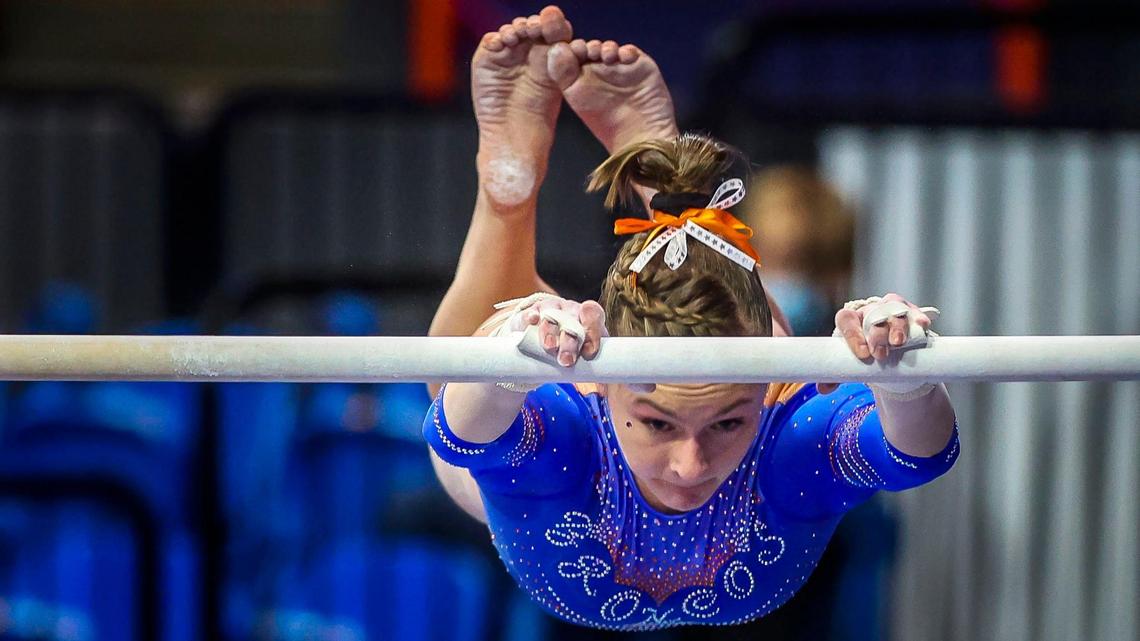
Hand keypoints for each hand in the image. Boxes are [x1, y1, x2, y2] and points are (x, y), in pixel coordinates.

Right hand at [514, 296, 607, 366]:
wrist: (537, 346)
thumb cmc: (567, 352)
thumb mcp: (581, 358)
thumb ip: (594, 368)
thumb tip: (609, 390)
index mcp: (586, 319)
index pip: (594, 316)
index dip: (593, 332)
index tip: (589, 353)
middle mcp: (570, 311)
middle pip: (572, 320)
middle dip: (570, 341)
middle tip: (566, 361)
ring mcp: (549, 310)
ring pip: (551, 316)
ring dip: (551, 331)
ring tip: (549, 348)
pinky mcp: (530, 314)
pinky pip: (530, 312)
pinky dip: (531, 315)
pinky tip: (532, 320)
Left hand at [818, 293, 938, 394]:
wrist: (889, 351)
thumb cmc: (866, 354)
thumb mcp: (851, 363)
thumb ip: (836, 375)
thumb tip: (822, 389)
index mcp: (852, 320)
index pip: (846, 319)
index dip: (852, 334)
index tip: (862, 354)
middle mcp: (871, 311)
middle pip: (873, 316)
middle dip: (877, 335)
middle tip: (880, 355)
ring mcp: (892, 310)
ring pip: (894, 311)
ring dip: (897, 326)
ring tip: (898, 342)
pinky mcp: (911, 314)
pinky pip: (915, 312)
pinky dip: (918, 318)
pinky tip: (922, 324)